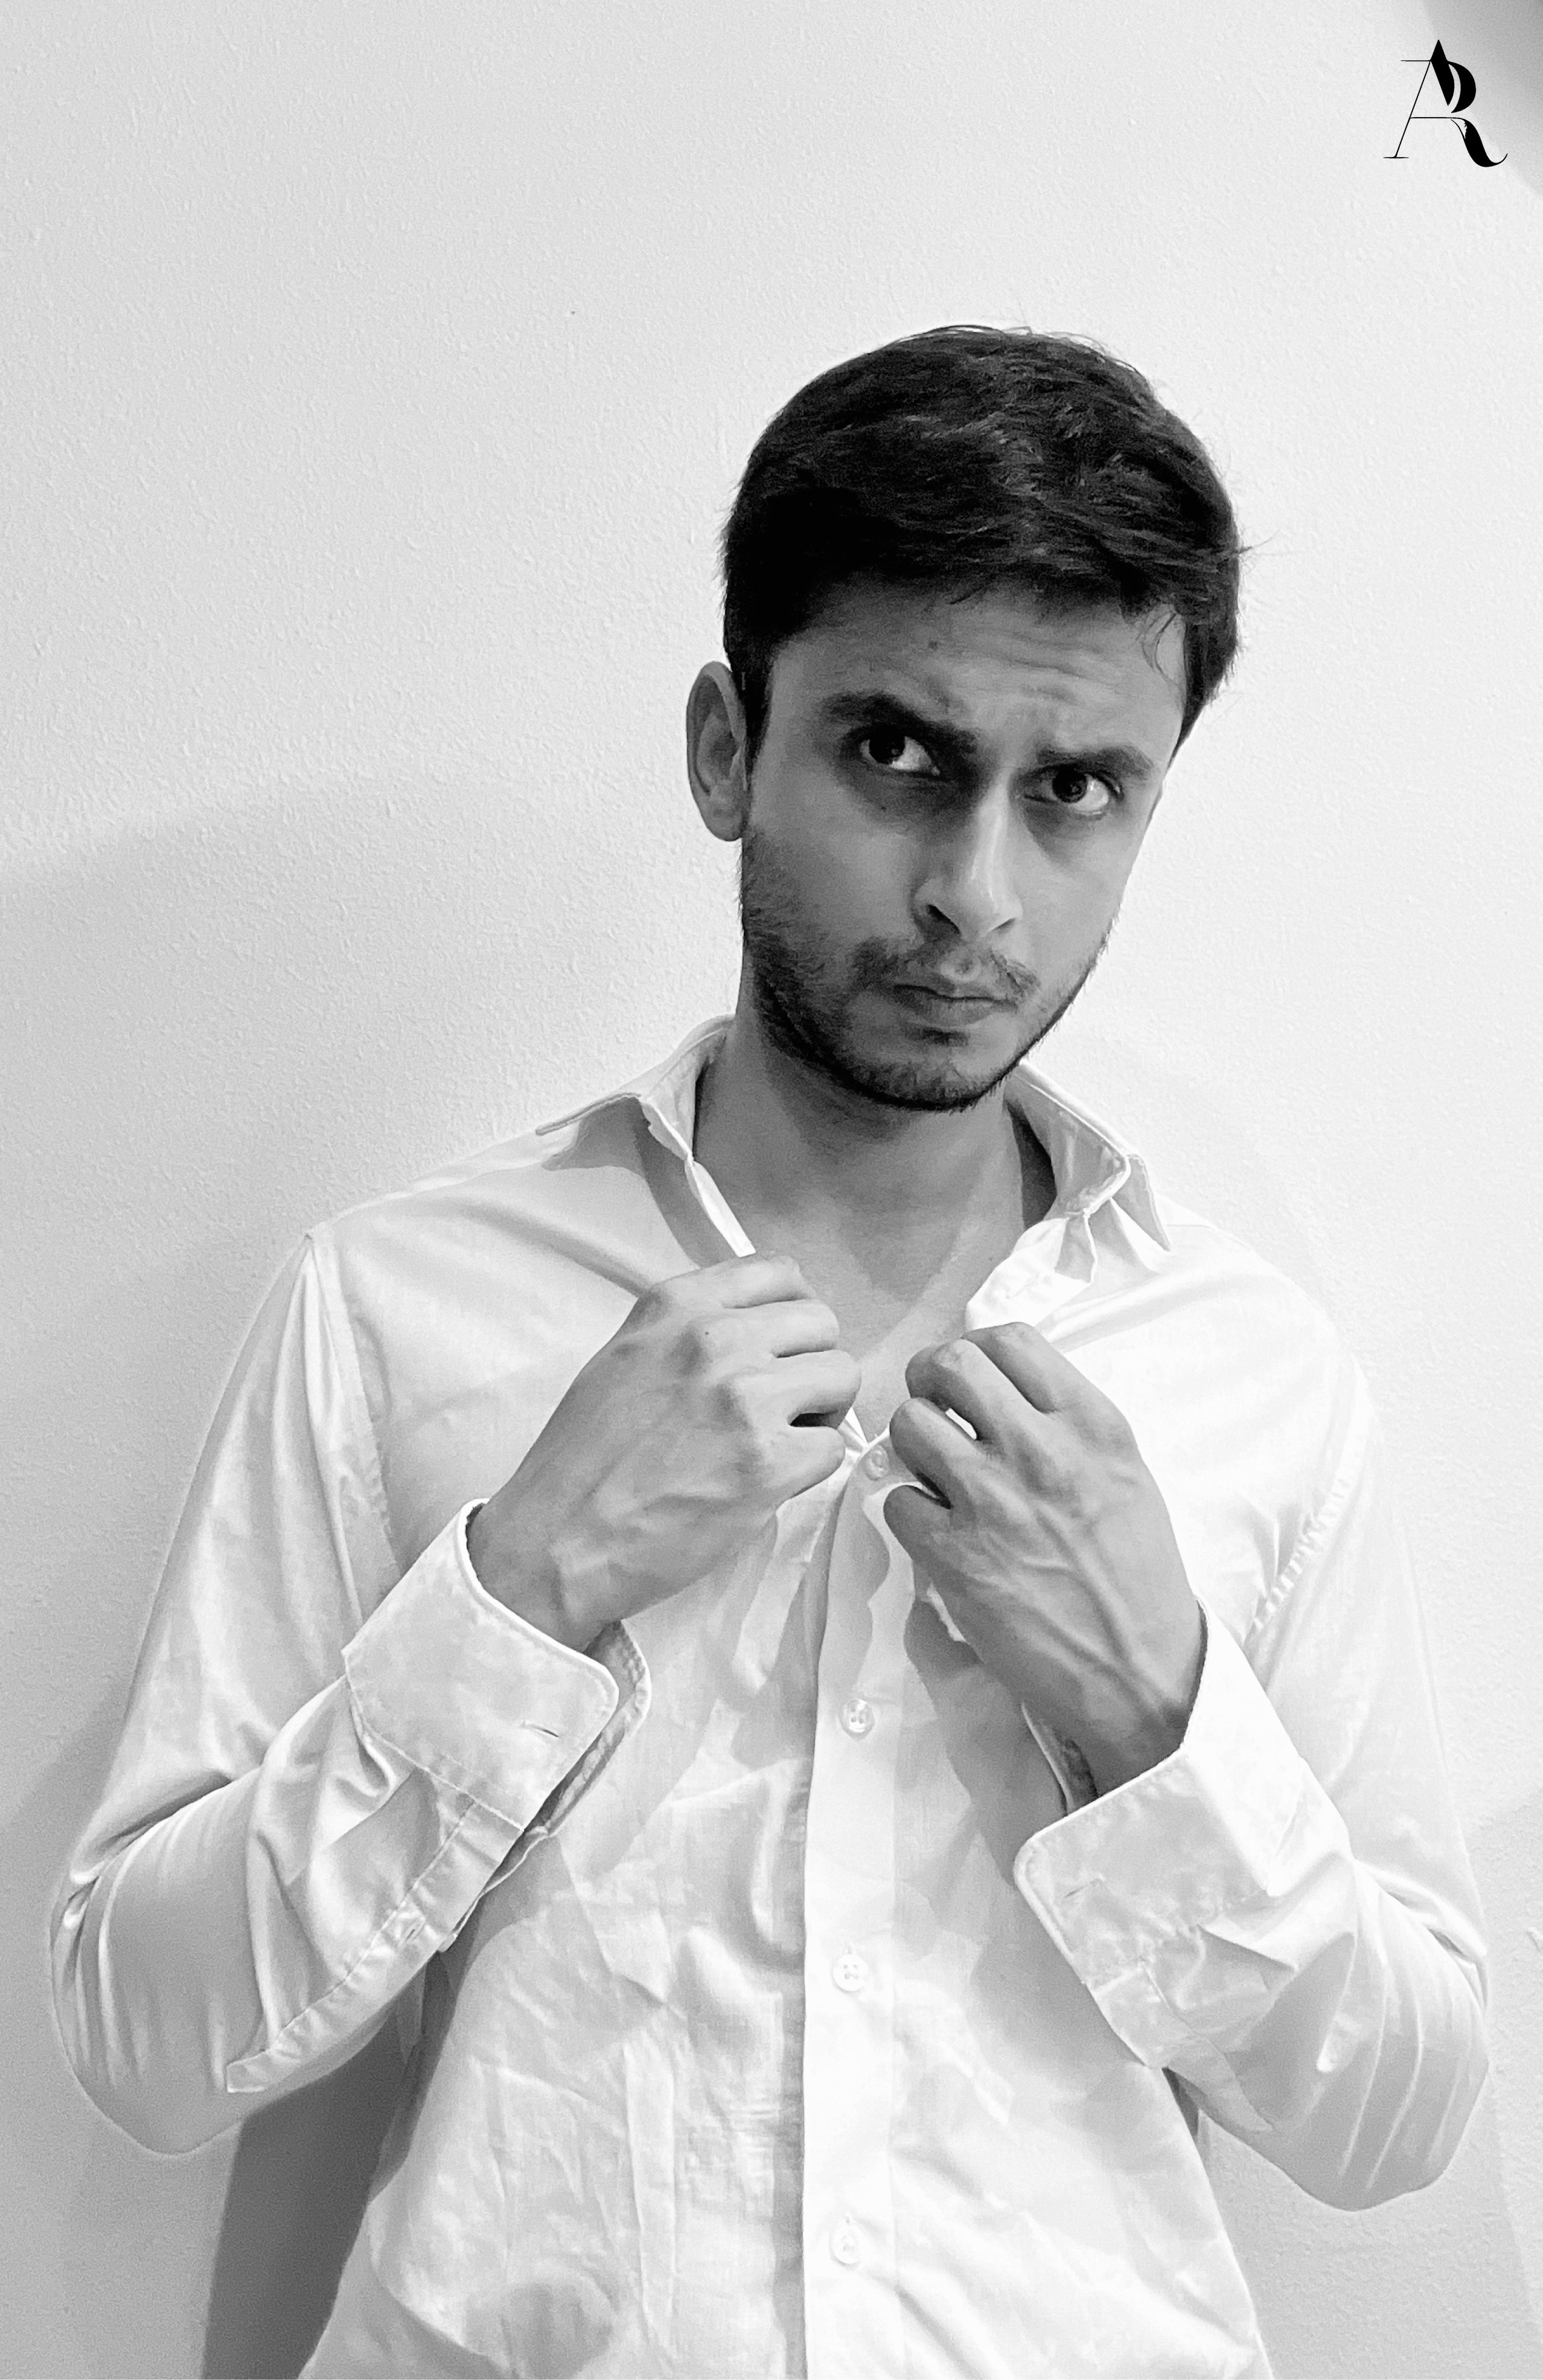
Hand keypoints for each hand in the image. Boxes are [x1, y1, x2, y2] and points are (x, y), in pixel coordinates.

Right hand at [468, 1255, 860, 1649]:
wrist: (556, 1541)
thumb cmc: (584, 1462)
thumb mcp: (624, 1358)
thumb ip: (688, 1330)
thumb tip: (756, 1328)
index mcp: (675, 1305)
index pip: (778, 1271)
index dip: (794, 1312)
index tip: (786, 1346)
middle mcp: (713, 1337)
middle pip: (821, 1321)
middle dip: (812, 1364)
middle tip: (783, 1406)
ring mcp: (744, 1396)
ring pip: (842, 1375)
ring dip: (821, 1412)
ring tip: (778, 1442)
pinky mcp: (768, 1460)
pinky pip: (833, 1447)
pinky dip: (810, 1469)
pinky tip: (767, 1483)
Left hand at [883, 1323, 1203, 1795]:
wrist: (1136, 1671)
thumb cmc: (1135, 1577)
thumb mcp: (1124, 1475)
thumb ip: (1067, 1423)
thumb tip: (1004, 1387)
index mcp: (1091, 1425)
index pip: (1009, 1339)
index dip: (975, 1351)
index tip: (969, 1381)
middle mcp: (1041, 1451)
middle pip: (947, 1364)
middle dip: (928, 1381)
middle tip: (934, 1411)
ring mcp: (993, 1501)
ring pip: (909, 1423)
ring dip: (913, 1445)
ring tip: (936, 1474)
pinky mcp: (954, 1556)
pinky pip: (898, 1500)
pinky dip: (910, 1514)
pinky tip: (938, 1532)